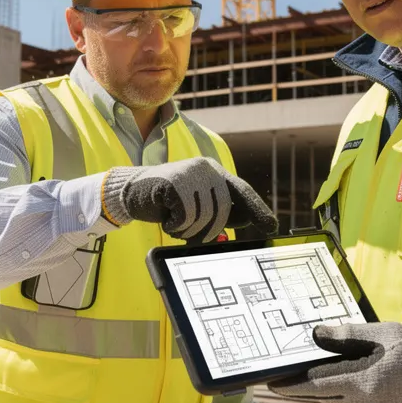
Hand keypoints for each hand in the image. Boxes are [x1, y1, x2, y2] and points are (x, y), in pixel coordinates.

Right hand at [101, 157, 277, 243]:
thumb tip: (245, 220)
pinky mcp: (173, 183)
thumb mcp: (195, 204)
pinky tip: (165, 217)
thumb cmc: (165, 201)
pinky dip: (175, 226)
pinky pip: (185, 217)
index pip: (241, 191)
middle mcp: (205, 168)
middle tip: (190, 234)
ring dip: (188, 230)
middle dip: (208, 230)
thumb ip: (218, 209)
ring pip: (204, 217)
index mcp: (213, 171)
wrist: (129, 192)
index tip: (272, 226)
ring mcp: (189, 174)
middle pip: (222, 211)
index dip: (257, 209)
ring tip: (174, 222)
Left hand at [267, 322, 401, 402]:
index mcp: (361, 383)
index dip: (290, 386)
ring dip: (340, 397)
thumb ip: (347, 335)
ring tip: (359, 378)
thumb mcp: (382, 334)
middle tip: (301, 377)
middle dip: (313, 389)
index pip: (314, 386)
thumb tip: (316, 335)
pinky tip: (375, 393)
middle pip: (326, 399)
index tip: (271, 385)